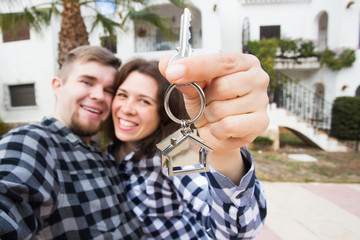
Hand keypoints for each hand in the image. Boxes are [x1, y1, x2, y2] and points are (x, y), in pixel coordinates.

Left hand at [159, 53, 268, 181]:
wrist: (216, 133)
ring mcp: (262, 101)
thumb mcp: (192, 88)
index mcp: (243, 62)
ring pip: (222, 109)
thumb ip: (181, 76)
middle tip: (208, 102)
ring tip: (216, 116)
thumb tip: (167, 64)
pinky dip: (217, 130)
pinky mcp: (261, 122)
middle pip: (222, 86)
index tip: (173, 72)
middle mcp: (258, 78)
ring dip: (210, 116)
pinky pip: (228, 126)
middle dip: (206, 99)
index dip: (195, 66)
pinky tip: (222, 128)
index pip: (220, 61)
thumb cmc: (208, 104)